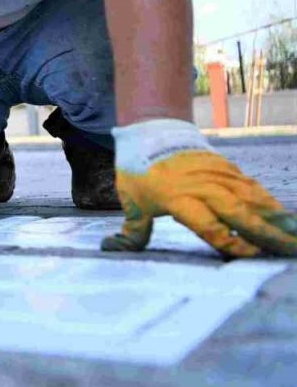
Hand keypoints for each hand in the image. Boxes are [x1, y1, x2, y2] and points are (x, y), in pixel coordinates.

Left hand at [102, 120, 296, 257]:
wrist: (152, 131)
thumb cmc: (139, 170)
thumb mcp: (131, 200)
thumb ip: (131, 230)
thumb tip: (109, 248)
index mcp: (178, 198)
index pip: (208, 224)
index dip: (230, 240)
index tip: (252, 255)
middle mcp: (202, 186)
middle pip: (238, 212)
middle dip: (265, 233)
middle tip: (288, 250)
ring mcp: (218, 175)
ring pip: (252, 199)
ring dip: (276, 218)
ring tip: (295, 238)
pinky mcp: (228, 169)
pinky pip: (253, 188)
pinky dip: (271, 203)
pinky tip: (287, 219)